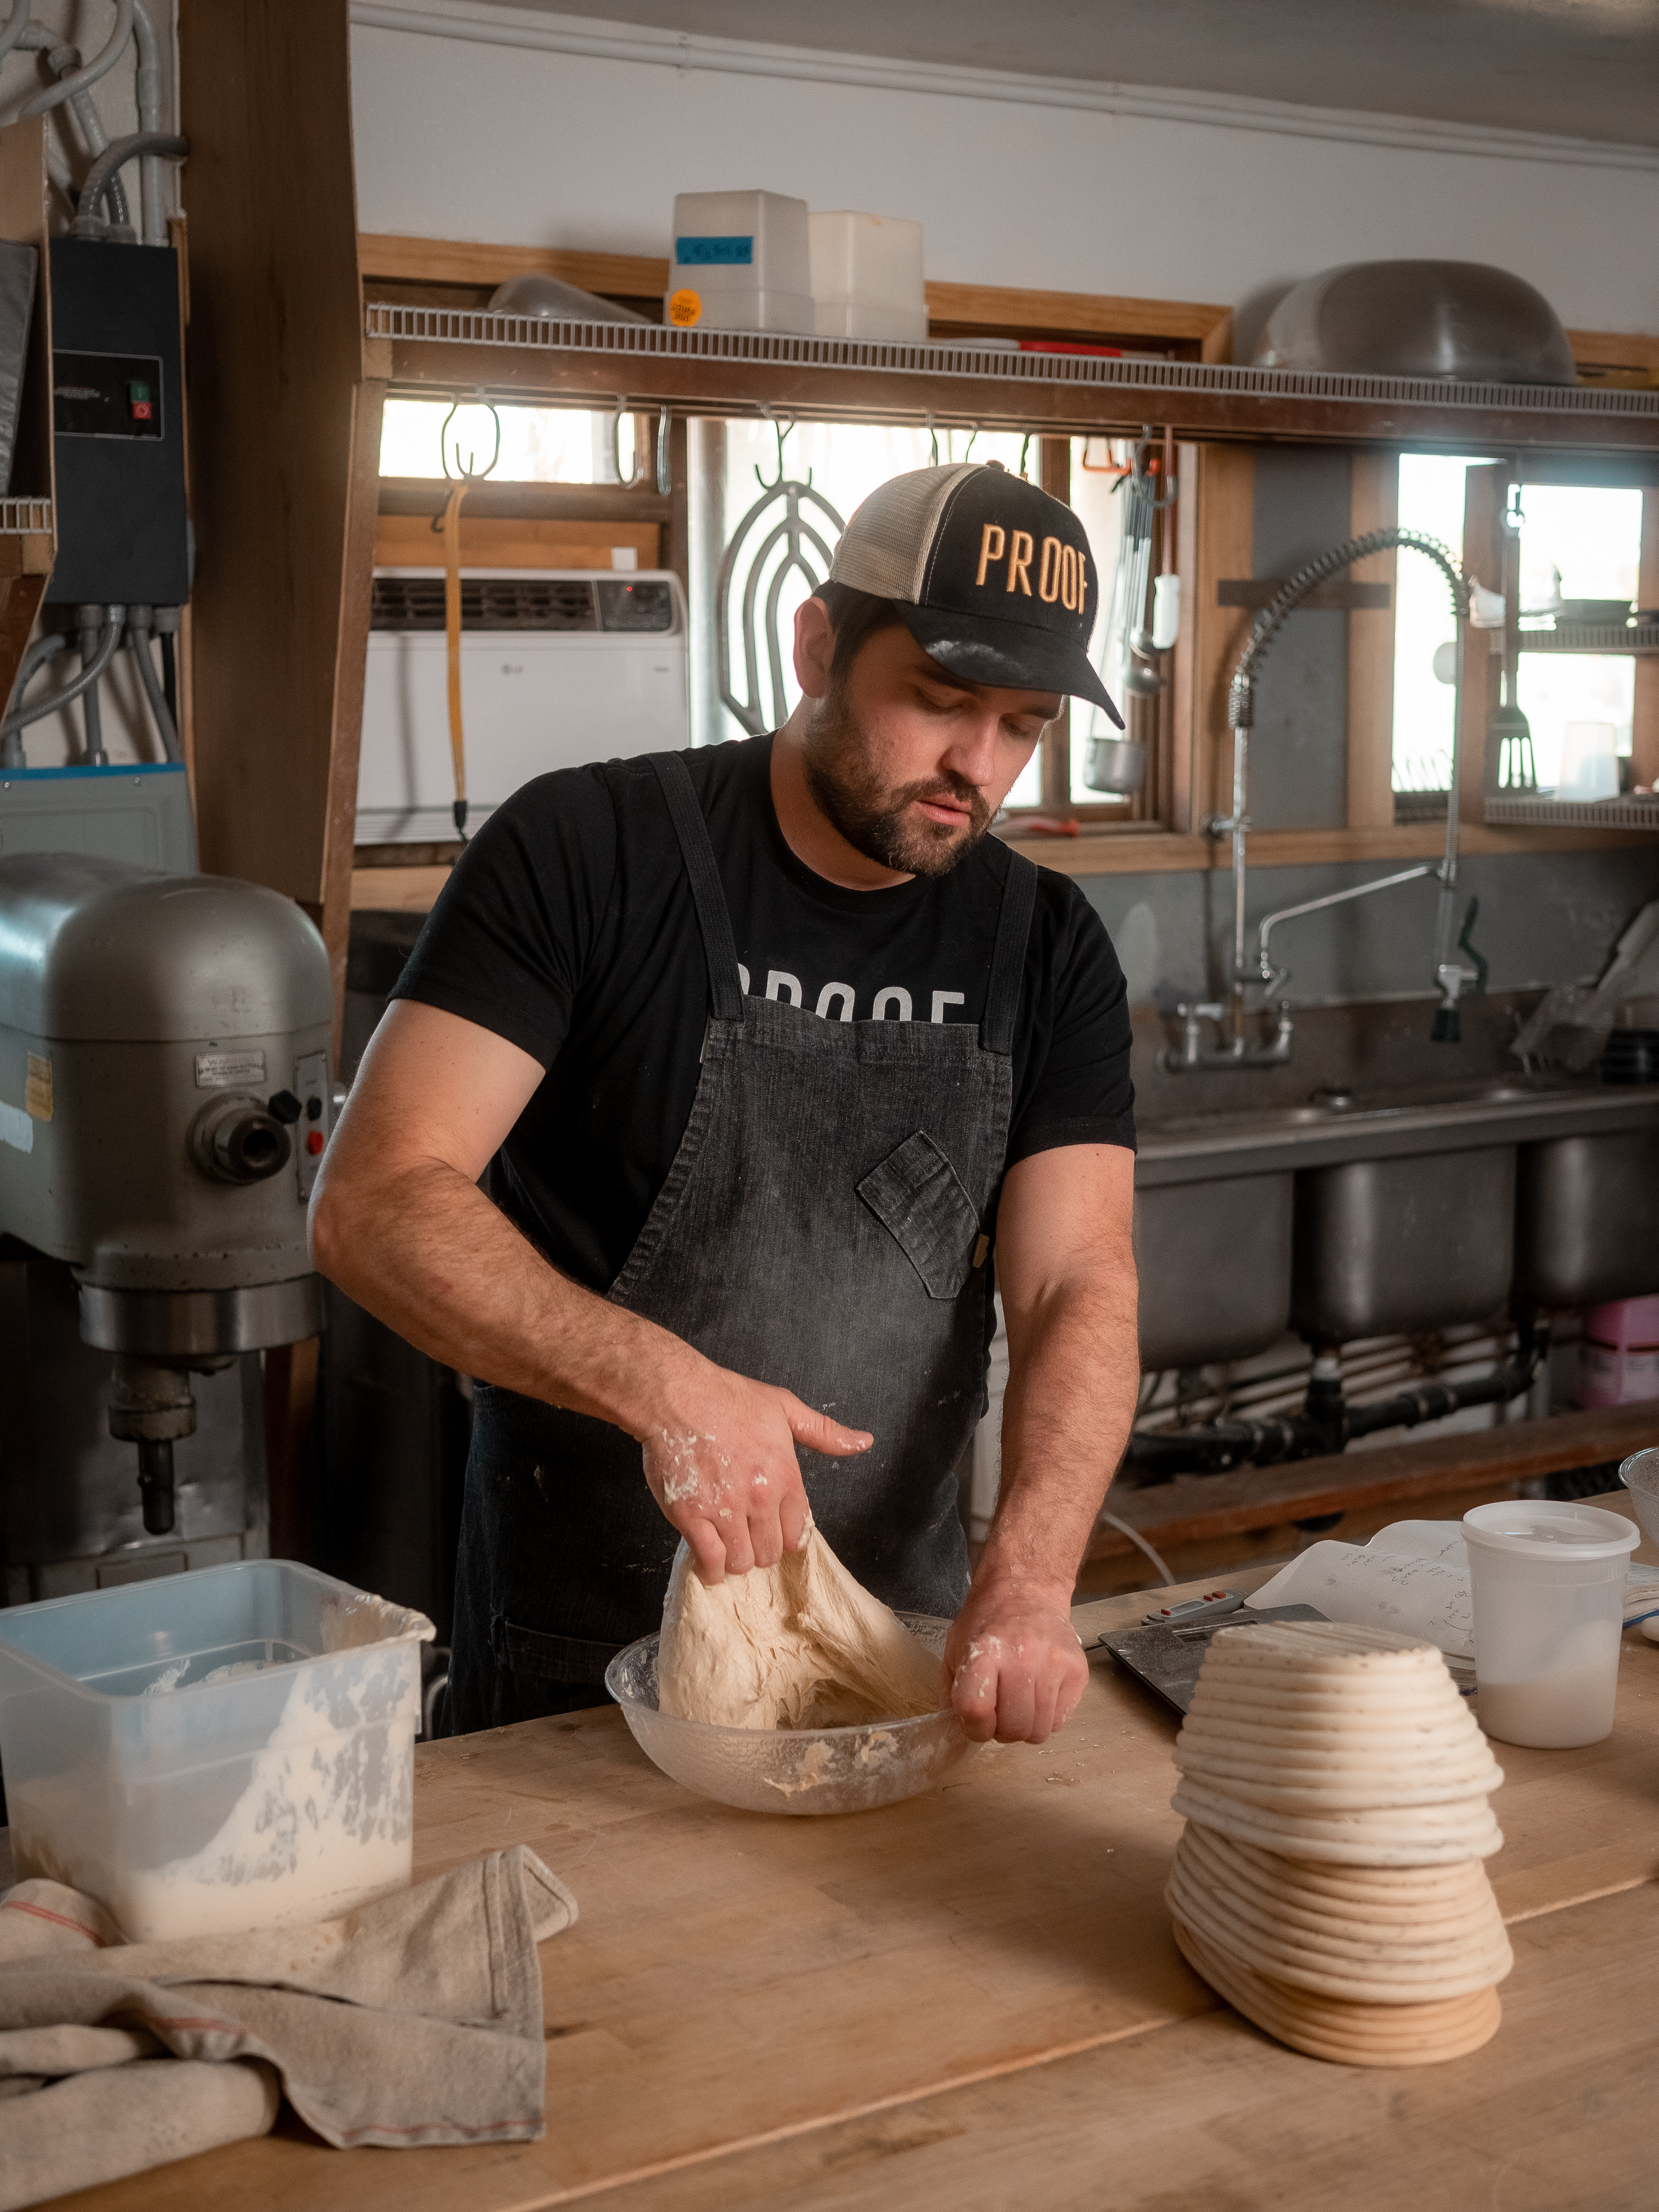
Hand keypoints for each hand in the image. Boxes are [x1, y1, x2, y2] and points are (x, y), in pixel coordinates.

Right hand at [639, 1352, 872, 1581]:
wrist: (678, 1395)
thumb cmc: (728, 1397)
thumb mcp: (785, 1407)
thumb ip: (824, 1432)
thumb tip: (863, 1442)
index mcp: (785, 1475)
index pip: (797, 1532)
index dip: (785, 1534)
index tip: (773, 1530)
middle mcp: (760, 1498)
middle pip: (770, 1553)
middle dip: (760, 1550)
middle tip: (746, 1537)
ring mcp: (725, 1509)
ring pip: (742, 1562)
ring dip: (736, 1561)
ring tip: (727, 1548)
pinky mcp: (691, 1516)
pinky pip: (710, 1561)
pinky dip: (711, 1570)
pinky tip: (709, 1565)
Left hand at [944, 1574, 1086, 1744]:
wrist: (1027, 1591)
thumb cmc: (987, 1622)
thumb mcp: (955, 1649)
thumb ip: (952, 1692)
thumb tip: (956, 1731)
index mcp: (984, 1653)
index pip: (976, 1710)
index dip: (974, 1727)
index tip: (975, 1721)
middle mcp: (1022, 1658)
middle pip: (1013, 1728)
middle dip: (1002, 1730)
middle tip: (999, 1712)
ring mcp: (1054, 1665)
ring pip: (1039, 1731)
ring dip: (1025, 1727)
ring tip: (1018, 1704)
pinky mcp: (1078, 1671)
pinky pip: (1060, 1721)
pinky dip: (1047, 1718)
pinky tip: (1038, 1696)